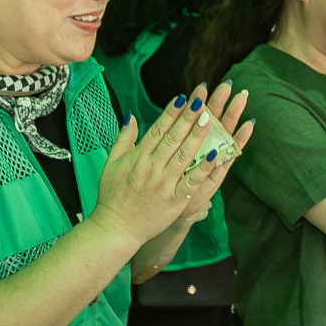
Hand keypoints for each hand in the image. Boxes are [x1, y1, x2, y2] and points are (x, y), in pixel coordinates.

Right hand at [90, 87, 244, 255]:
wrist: (116, 228)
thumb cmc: (113, 196)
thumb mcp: (111, 164)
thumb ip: (123, 139)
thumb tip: (131, 116)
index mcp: (138, 158)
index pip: (157, 129)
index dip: (171, 112)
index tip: (183, 97)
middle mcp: (151, 168)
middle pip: (173, 138)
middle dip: (188, 117)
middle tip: (202, 100)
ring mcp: (164, 184)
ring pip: (184, 155)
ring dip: (198, 136)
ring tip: (211, 119)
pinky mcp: (174, 201)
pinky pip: (191, 181)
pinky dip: (202, 168)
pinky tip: (214, 154)